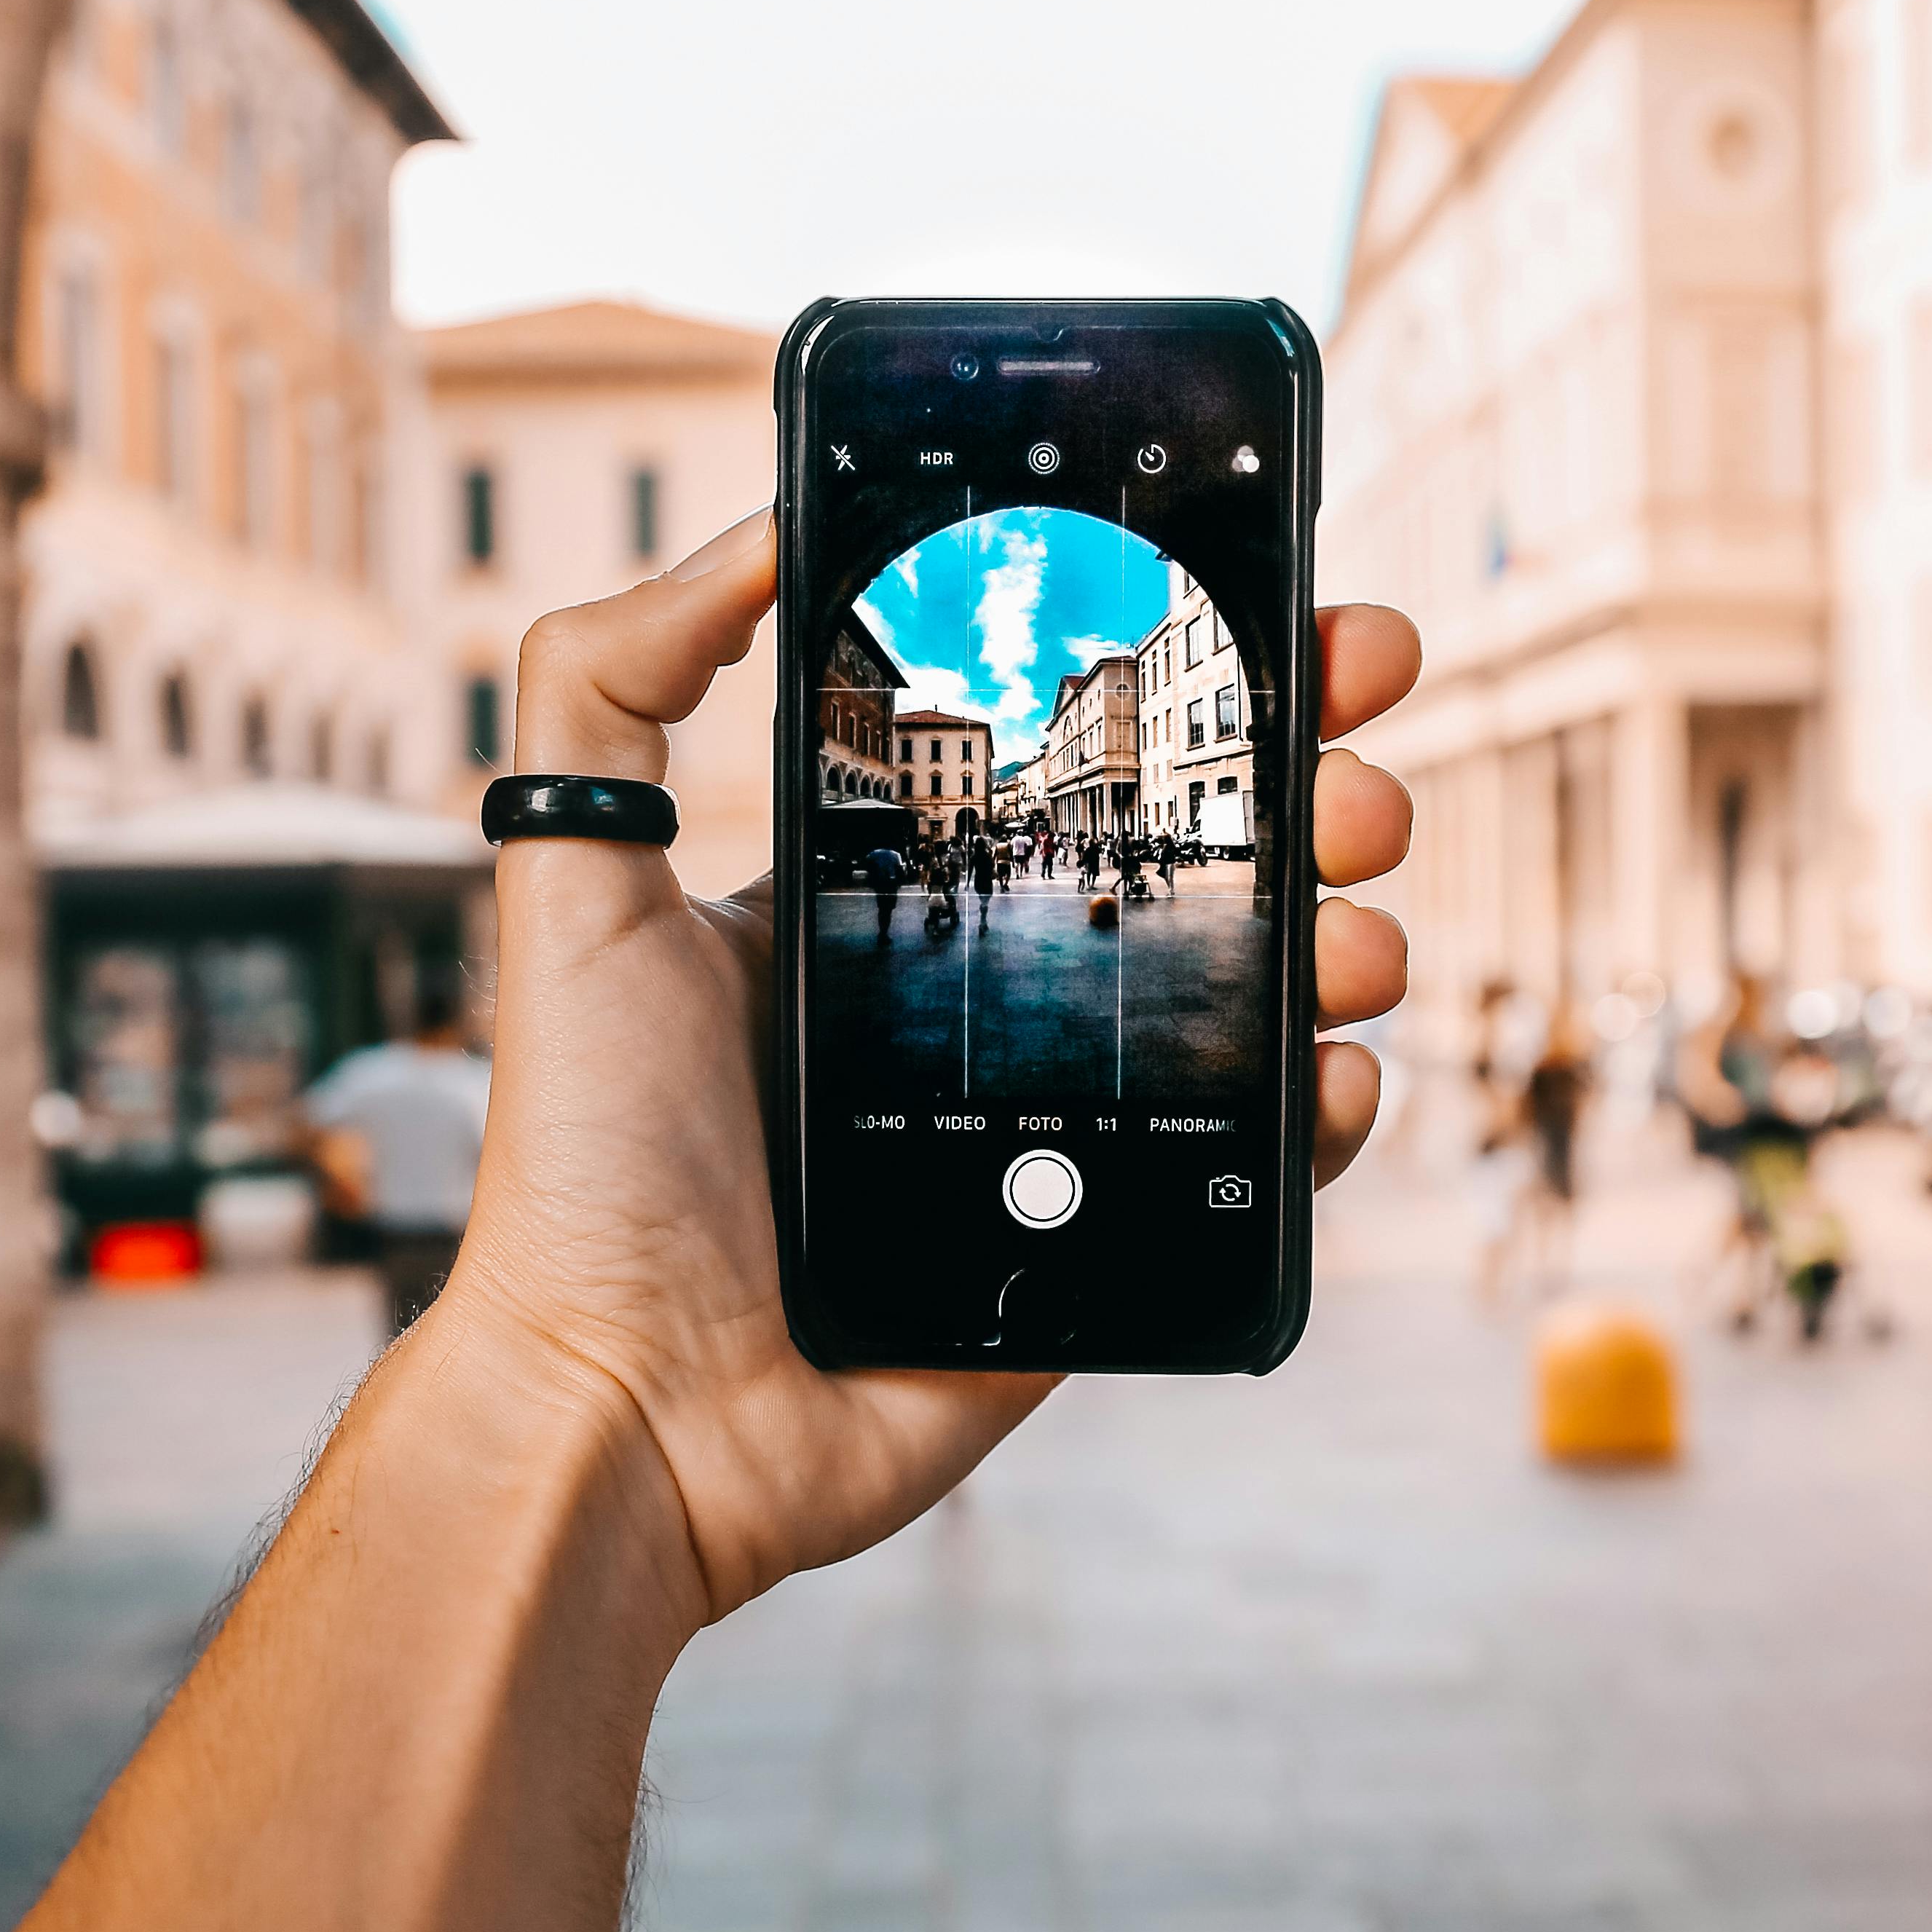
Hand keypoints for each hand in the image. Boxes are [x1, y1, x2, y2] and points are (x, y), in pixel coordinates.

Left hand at [426, 510, 1419, 1623]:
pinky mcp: (1107, 1246)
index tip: (1278, 606)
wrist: (631, 1405)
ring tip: (1358, 918)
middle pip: (1200, 858)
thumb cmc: (592, 1160)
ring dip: (1343, 929)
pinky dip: (1325, 1103)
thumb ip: (613, 682)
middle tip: (1359, 764)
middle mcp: (992, 994)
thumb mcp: (572, 882)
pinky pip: (1254, 1160)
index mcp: (893, 900)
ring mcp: (1063, 1122)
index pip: (1067, 754)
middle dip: (1313, 786)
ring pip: (1258, 994)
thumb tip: (755, 526)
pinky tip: (1334, 1063)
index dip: (1182, 680)